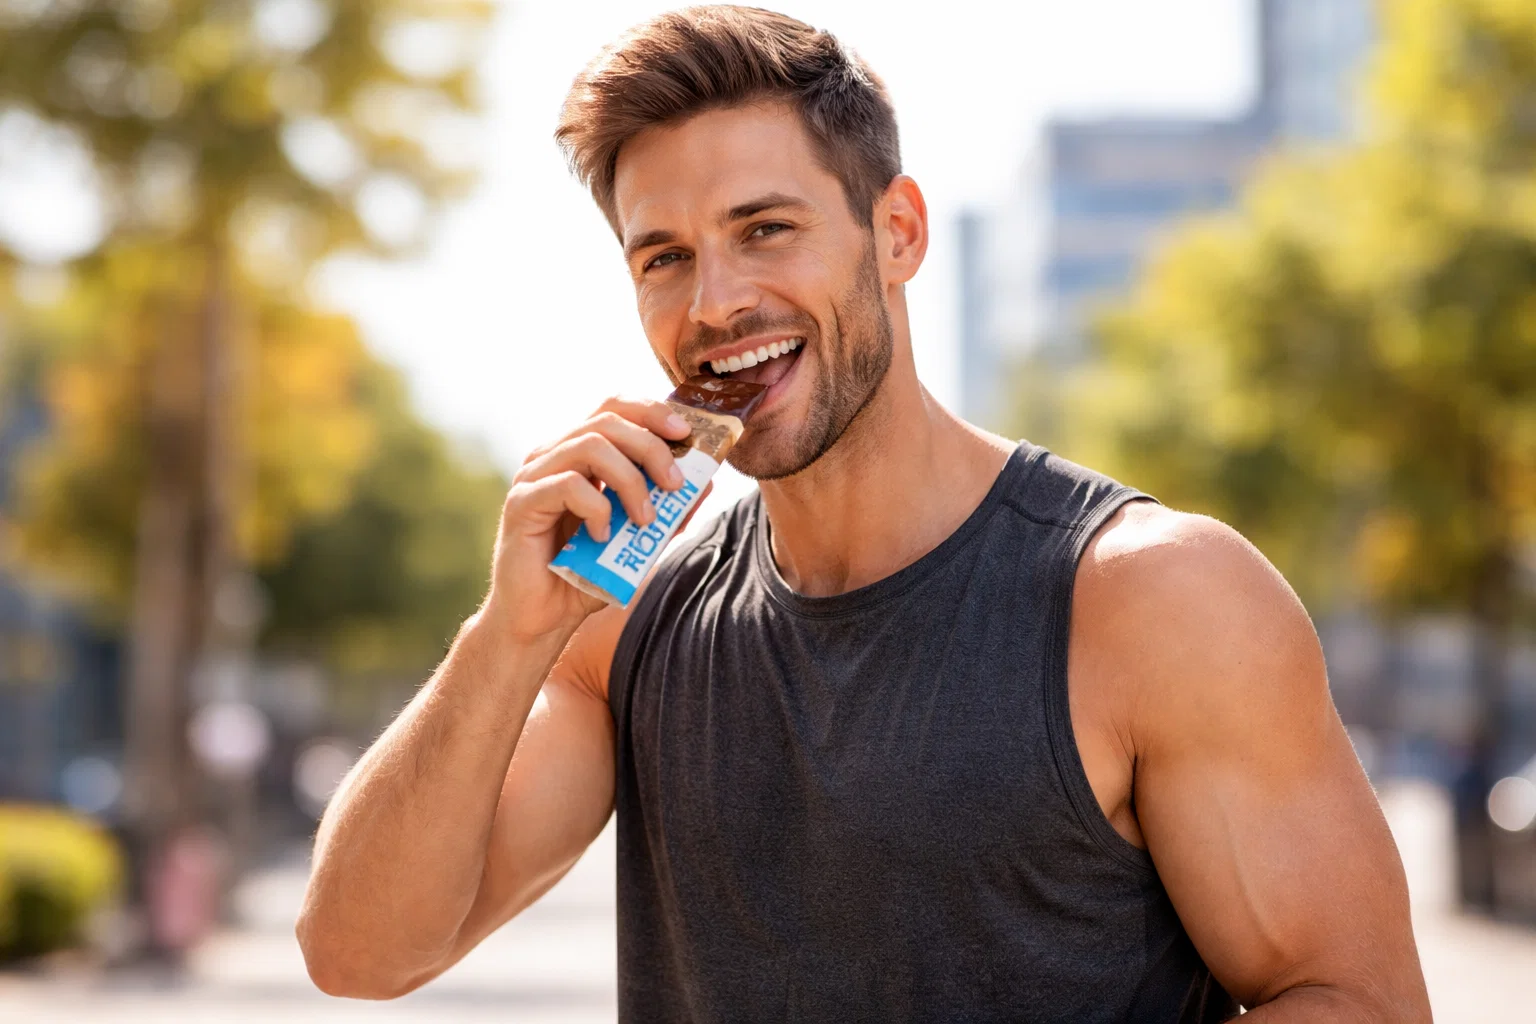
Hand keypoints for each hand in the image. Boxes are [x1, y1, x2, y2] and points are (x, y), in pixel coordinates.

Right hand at [481, 397, 693, 643]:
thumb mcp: (638, 540)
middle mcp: (553, 455)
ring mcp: (534, 476)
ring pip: (589, 446)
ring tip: (644, 520)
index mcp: (578, 453)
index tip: (685, 433)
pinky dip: (597, 509)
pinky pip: (568, 485)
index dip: (651, 412)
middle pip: (606, 421)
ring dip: (630, 481)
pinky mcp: (522, 502)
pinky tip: (603, 537)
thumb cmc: (586, 574)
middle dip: (651, 448)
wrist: (543, 618)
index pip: (613, 408)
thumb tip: (705, 481)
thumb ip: (666, 509)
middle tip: (675, 484)